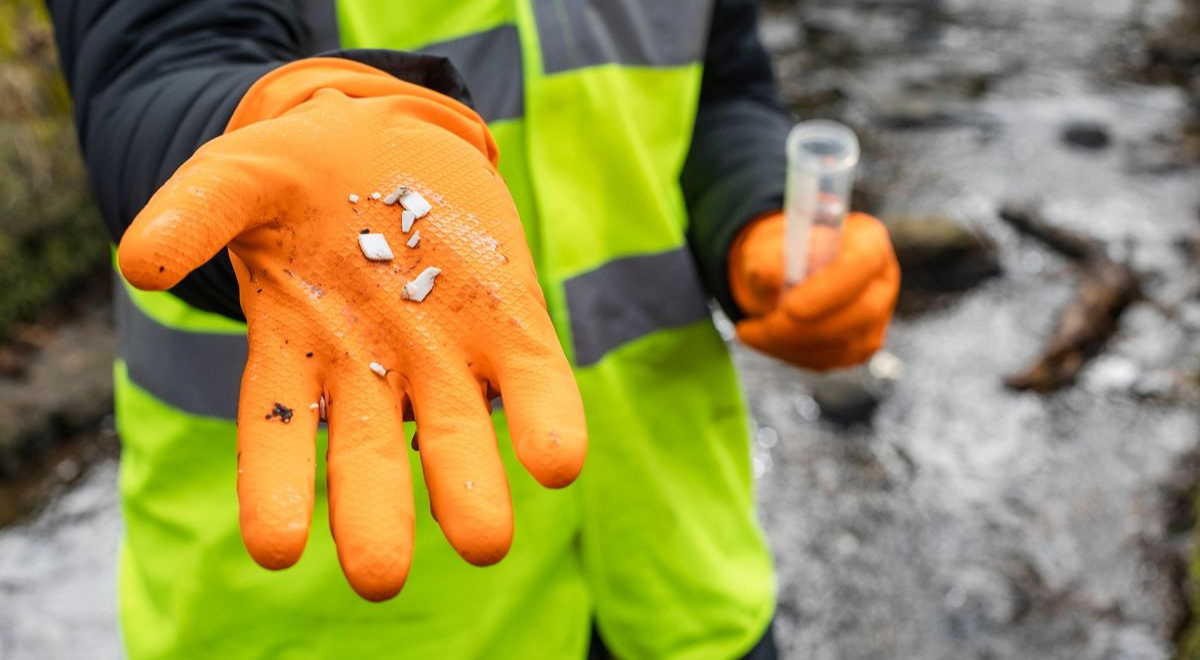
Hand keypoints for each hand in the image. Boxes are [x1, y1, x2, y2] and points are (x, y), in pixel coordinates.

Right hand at [117, 60, 586, 600]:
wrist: (388, 139)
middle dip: (377, 516)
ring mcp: (445, 351)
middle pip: (371, 457)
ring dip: (468, 485)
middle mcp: (372, 371)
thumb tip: (138, 263)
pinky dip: (545, 415)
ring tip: (483, 538)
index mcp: (296, 350)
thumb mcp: (240, 176)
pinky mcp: (511, 319)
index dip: (275, 490)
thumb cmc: (298, 172)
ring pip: (456, 429)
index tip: (276, 549)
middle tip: (379, 577)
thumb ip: (195, 213)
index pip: (278, 436)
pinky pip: (532, 376)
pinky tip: (555, 457)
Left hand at [728, 212, 899, 370]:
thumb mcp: (767, 243)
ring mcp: (877, 319)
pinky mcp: (859, 348)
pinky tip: (766, 338)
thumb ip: (767, 254)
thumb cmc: (781, 252)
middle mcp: (881, 281)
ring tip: (750, 331)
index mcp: (868, 241)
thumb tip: (768, 273)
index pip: (862, 264)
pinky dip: (790, 354)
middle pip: (861, 313)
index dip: (829, 289)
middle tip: (759, 328)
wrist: (783, 272)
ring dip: (789, 344)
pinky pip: (828, 360)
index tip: (789, 308)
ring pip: (843, 346)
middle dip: (804, 328)